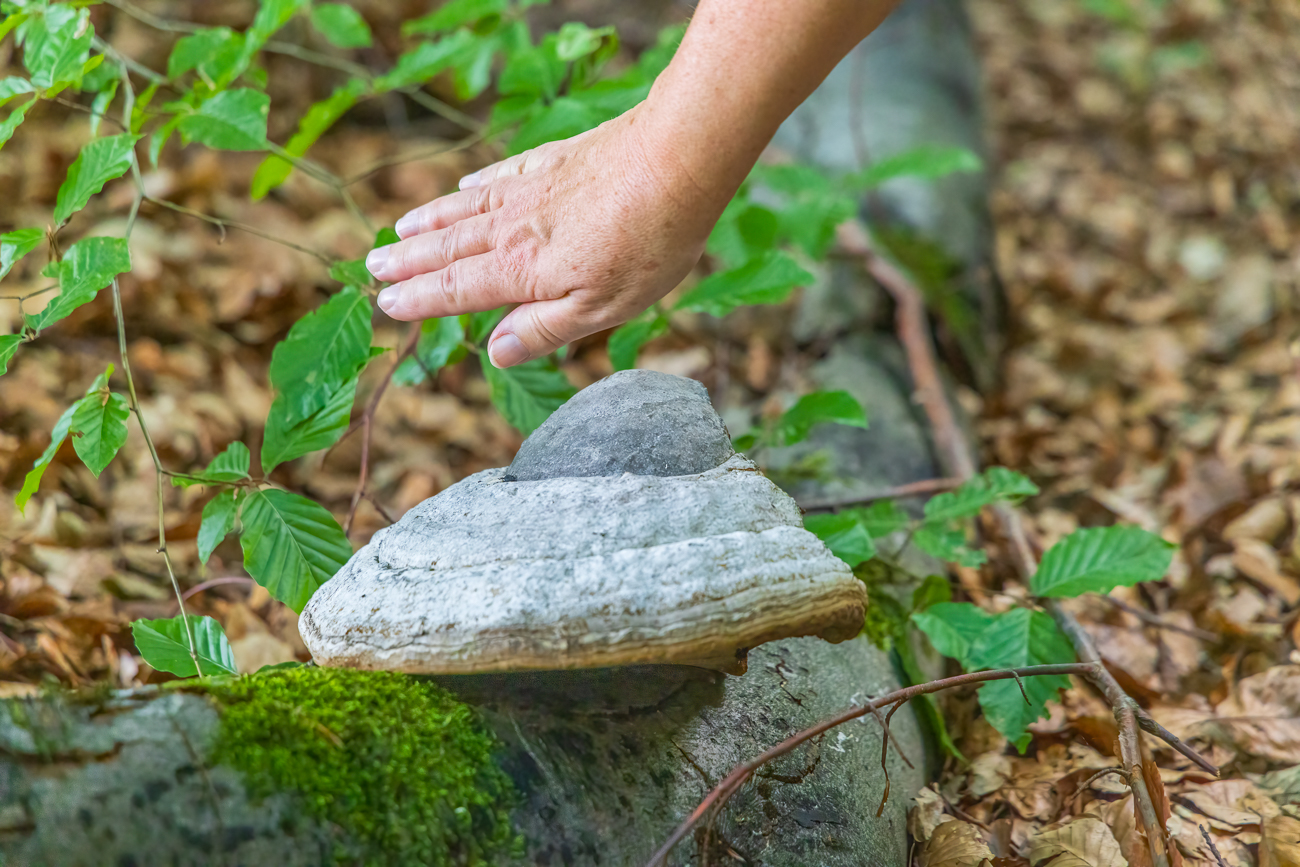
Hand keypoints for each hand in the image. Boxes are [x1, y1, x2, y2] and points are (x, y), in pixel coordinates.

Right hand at [366, 105, 724, 367]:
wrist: (677, 160)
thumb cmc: (649, 244)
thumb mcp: (602, 309)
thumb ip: (545, 329)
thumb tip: (493, 351)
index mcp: (523, 270)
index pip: (457, 289)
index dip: (420, 298)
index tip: (387, 303)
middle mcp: (515, 228)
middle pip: (450, 246)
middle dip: (409, 260)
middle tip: (370, 266)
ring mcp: (532, 189)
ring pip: (466, 209)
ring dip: (429, 222)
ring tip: (398, 230)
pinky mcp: (555, 161)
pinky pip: (501, 177)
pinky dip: (475, 187)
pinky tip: (464, 188)